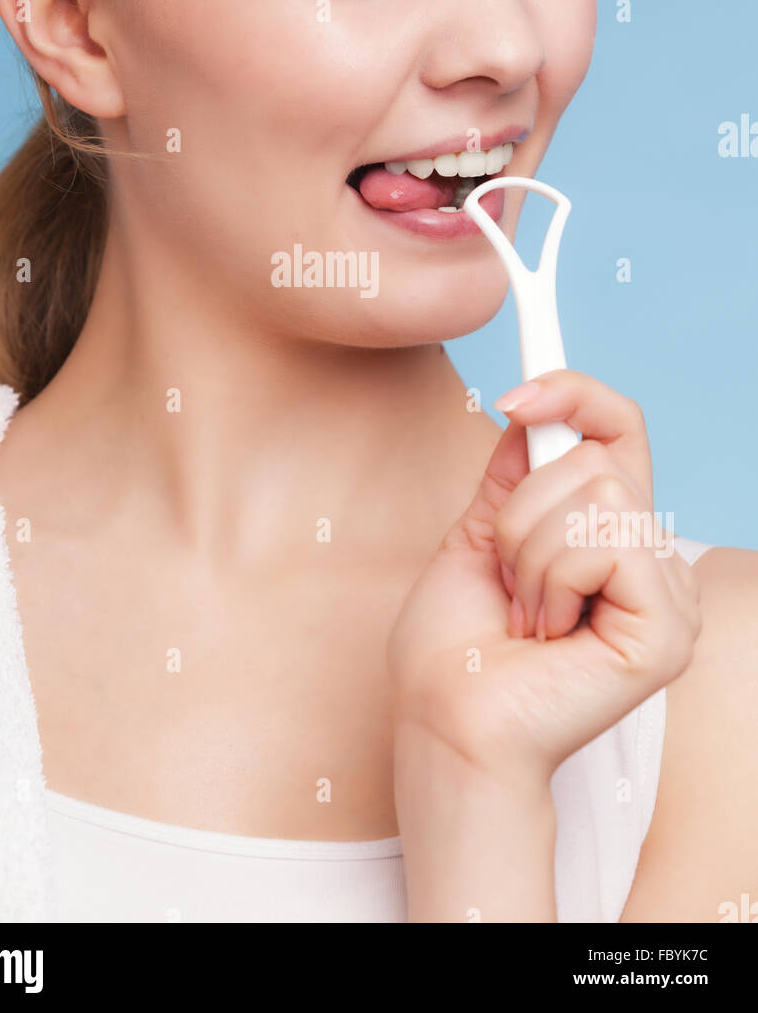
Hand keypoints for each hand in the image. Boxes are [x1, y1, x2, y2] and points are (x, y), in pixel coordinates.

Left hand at [386, 370, 701, 784]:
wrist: (445, 719)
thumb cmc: (454, 647)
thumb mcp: (479, 535)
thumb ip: (515, 475)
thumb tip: (534, 411)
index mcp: (608, 533)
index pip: (619, 430)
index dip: (576, 394)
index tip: (515, 397)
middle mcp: (648, 558)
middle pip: (597, 457)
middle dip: (522, 513)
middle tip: (509, 584)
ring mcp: (667, 594)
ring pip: (599, 494)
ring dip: (531, 553)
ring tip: (527, 617)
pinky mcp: (669, 627)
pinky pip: (607, 543)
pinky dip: (553, 579)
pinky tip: (550, 634)